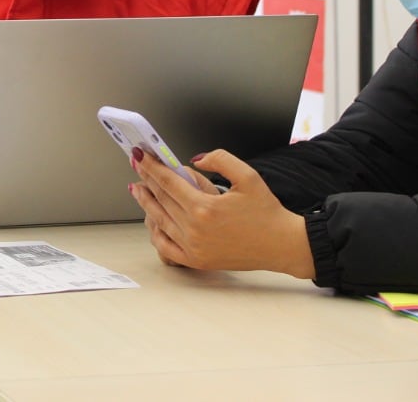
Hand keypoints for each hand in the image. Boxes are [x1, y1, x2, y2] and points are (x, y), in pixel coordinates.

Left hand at [130, 148, 314, 279]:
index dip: (151, 167)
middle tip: (137, 166)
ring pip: (159, 220)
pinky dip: (155, 231)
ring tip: (138, 188)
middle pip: (160, 199)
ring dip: (146, 202)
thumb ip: (219, 159)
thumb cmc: (266, 212)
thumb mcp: (247, 176)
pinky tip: (152, 220)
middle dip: (146, 179)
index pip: (168, 182)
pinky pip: (165, 245)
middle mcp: (194, 229)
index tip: (141, 156)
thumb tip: (193, 160)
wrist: (281, 244)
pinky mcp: (196, 260)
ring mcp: (193, 247)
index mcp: (205, 208)